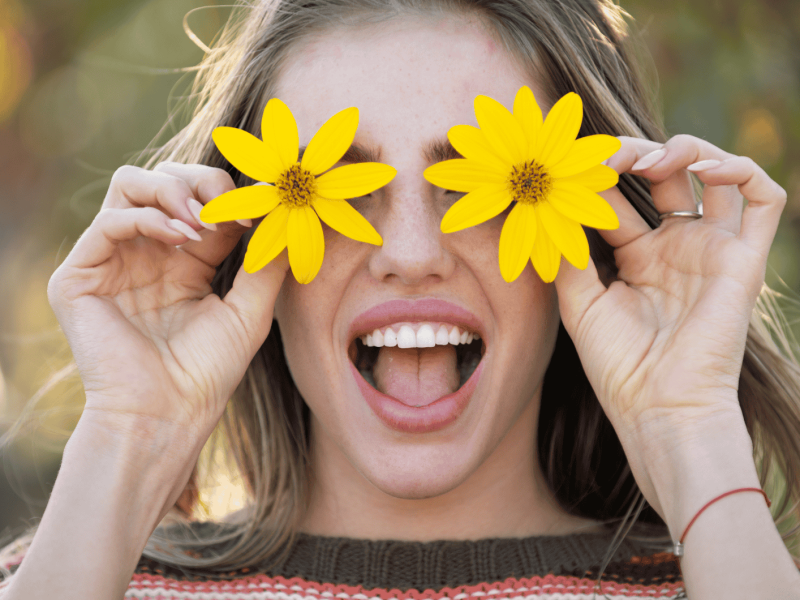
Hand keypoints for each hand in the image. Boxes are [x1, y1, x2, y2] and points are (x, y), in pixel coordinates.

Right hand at [48, 163, 287, 445]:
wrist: (167, 415)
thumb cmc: (208, 372)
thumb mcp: (249, 311)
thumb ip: (265, 264)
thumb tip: (288, 219)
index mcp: (182, 262)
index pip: (199, 201)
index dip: (229, 195)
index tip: (261, 209)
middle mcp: (145, 255)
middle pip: (163, 181)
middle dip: (200, 181)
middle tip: (228, 207)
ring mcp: (111, 263)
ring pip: (130, 186)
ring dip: (172, 190)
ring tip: (202, 221)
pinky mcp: (79, 276)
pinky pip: (109, 221)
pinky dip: (148, 217)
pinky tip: (181, 237)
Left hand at [553, 135, 786, 513]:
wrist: (659, 409)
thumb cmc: (618, 364)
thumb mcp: (579, 301)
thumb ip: (568, 251)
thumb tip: (549, 203)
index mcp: (638, 257)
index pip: (620, 197)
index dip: (598, 176)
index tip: (569, 164)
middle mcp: (676, 247)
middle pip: (663, 177)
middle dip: (634, 154)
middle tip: (605, 154)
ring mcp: (711, 249)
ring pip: (715, 175)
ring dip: (684, 150)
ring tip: (647, 159)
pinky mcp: (744, 259)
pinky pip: (763, 199)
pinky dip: (740, 170)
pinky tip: (700, 169)